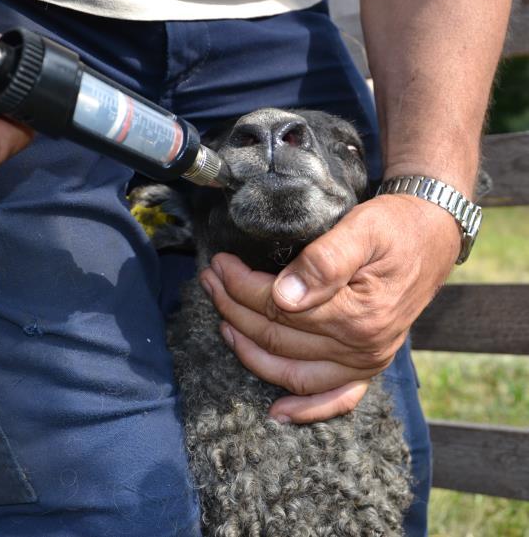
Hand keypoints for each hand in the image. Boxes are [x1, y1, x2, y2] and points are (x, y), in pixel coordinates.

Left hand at [199, 194, 459, 422]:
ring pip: (289, 369)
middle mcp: (361, 348)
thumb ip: (324, 262)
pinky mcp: (367, 366)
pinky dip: (304, 410)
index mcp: (357, 314)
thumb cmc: (396, 228)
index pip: (276, 306)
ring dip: (248, 349)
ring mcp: (365, 362)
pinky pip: (333, 400)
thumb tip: (283, 296)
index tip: (219, 264)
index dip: (240, 285)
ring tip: (221, 321)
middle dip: (233, 308)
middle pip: (276, 336)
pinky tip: (276, 413)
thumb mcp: (363, 229)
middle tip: (210, 281)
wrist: (431, 237)